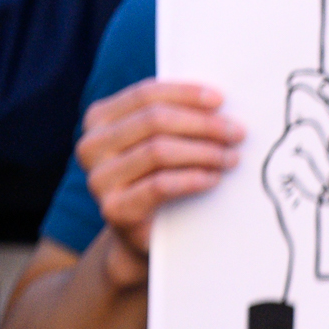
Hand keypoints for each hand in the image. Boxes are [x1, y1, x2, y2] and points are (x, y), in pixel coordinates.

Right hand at [76, 78, 243, 289]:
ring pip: (158, 151)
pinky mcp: (114, 209)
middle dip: (202, 124)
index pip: (145, 94)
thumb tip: (217, 101)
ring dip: (203, 152)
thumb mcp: (160, 140)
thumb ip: (174, 116)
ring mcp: (98, 179)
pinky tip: (213, 178)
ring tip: (231, 158)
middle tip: (236, 133)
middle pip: (154, 121)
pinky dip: (192, 179)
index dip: (185, 94)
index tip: (220, 100)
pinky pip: (160, 185)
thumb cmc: (157, 177)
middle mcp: (91, 145)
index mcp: (99, 118)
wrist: (143, 234)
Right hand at [263, 69, 328, 304]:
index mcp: (317, 130)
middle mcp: (296, 137)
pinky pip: (293, 164)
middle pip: (300, 102)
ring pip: (302, 135)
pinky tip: (324, 199)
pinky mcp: (274, 174)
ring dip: (324, 160)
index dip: (314, 82)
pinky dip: (315, 182)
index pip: (304, 90)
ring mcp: (282, 155)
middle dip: (325, 119)